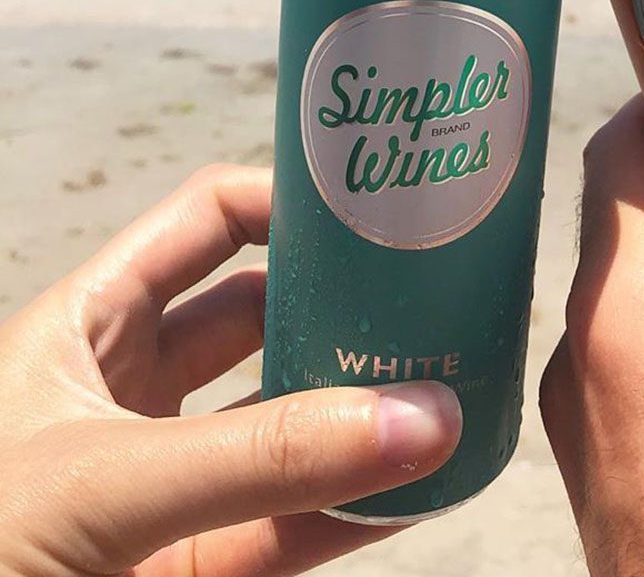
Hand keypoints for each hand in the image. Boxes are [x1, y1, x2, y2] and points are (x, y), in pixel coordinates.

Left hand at [0, 164, 461, 576]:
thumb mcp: (96, 482)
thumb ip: (261, 457)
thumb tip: (426, 416)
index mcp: (93, 325)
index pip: (209, 222)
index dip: (291, 199)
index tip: (383, 204)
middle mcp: (139, 393)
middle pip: (271, 318)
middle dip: (350, 305)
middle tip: (444, 293)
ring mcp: (173, 486)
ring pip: (294, 427)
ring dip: (370, 411)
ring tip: (456, 384)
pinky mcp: (195, 573)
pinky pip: (296, 529)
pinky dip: (363, 510)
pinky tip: (426, 487)